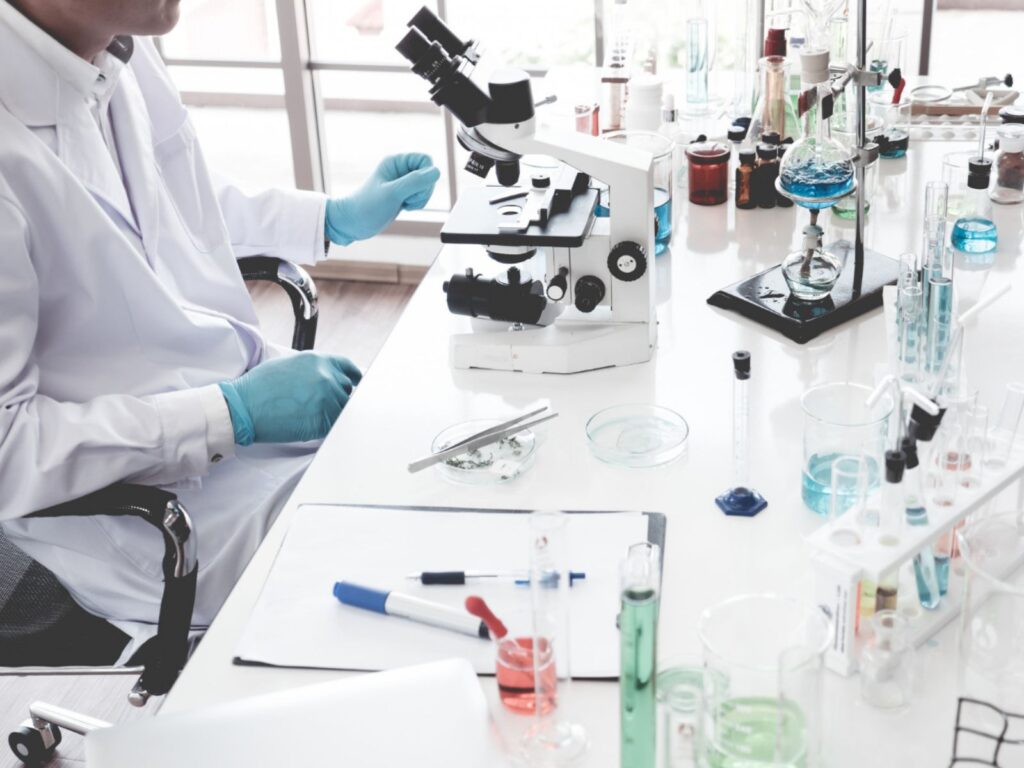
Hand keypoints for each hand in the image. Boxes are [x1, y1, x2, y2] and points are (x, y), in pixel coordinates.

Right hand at [218, 352, 361, 444]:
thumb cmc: (259, 387)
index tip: (356, 383)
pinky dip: (326, 427)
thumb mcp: (288, 365)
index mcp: (318, 360)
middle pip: (346, 389)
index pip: (347, 366)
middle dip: (336, 397)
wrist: (243, 406)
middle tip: (318, 406)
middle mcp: (327, 376)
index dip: (353, 376)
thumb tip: (324, 377)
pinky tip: (309, 426)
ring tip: (307, 416)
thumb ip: (312, 369)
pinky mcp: (324, 419)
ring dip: (331, 414)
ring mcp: (327, 398)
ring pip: (342, 409)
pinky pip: (335, 425)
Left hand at [325, 153, 440, 244]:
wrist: (352, 223)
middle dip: (423, 191)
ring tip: (404, 204)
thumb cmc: (366, 207)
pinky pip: (421, 196)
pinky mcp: (403, 194)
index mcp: (396, 162)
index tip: (413, 190)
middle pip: (429, 174)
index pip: (426, 160)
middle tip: (406, 199)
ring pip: (427, 186)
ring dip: (420, 199)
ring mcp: (402, 183)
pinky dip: (417, 204)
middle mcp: (400, 169)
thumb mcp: (392, 193)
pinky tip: (404, 208)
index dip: (426, 176)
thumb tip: (436, 172)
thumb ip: (415, 182)